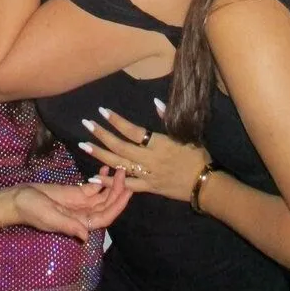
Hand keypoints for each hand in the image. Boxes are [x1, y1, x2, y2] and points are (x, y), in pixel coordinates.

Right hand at [37, 167, 130, 228]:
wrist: (19, 199)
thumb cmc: (32, 210)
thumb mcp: (49, 217)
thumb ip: (67, 225)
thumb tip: (85, 236)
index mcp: (80, 224)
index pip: (105, 216)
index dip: (117, 205)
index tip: (128, 191)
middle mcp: (84, 215)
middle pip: (107, 205)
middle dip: (118, 191)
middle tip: (124, 172)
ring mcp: (81, 203)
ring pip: (102, 196)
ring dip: (112, 184)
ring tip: (118, 168)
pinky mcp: (76, 193)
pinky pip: (93, 187)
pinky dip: (100, 179)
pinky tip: (105, 168)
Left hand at [81, 107, 209, 201]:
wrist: (205, 184)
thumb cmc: (196, 155)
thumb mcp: (186, 133)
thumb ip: (168, 118)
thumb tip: (156, 102)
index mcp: (159, 144)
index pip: (133, 131)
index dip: (117, 121)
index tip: (103, 111)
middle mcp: (150, 160)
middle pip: (121, 147)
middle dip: (102, 135)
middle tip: (87, 125)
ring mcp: (147, 175)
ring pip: (119, 165)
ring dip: (100, 155)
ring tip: (84, 145)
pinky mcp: (148, 188)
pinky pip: (126, 185)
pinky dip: (109, 182)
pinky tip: (94, 177)